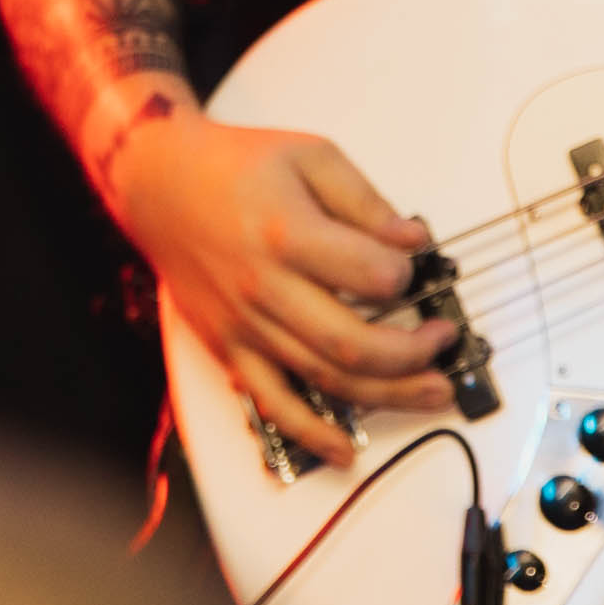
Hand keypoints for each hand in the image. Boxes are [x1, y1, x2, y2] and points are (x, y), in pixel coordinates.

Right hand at [100, 93, 456, 464]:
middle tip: (443, 344)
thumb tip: (411, 241)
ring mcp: (246, 324)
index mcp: (287, 233)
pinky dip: (312, 433)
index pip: (371, 275)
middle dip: (415, 354)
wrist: (159, 181)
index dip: (406, 274)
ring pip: (327, 379)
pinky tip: (347, 449)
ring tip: (432, 391)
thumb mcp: (308, 155)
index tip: (411, 264)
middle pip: (355, 345)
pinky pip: (274, 402)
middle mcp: (265, 287)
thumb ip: (364, 199)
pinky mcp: (230, 346)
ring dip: (388, 395)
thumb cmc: (233, 165)